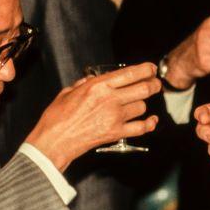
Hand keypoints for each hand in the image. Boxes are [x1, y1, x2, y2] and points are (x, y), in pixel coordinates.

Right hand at [26, 62, 160, 170]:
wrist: (54, 141)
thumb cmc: (57, 117)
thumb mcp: (68, 92)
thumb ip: (84, 83)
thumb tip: (93, 79)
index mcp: (98, 86)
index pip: (130, 73)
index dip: (146, 70)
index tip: (151, 69)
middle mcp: (110, 99)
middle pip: (143, 89)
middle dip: (153, 85)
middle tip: (155, 84)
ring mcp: (115, 117)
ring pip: (142, 107)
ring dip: (142, 105)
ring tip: (138, 104)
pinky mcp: (116, 133)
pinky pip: (141, 127)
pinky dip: (149, 124)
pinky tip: (152, 121)